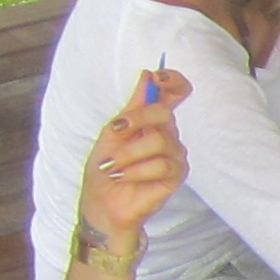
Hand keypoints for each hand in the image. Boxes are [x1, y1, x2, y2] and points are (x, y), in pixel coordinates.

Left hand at [82, 68, 190, 239]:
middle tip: (115, 131)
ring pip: (159, 141)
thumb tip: (147, 75)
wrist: (103, 204)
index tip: (157, 77)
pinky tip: (123, 177)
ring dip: (128, 154)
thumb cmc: (106, 169)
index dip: (172, 81)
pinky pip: (161, 164)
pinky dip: (135, 170)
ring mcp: (175, 155)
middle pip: (164, 113)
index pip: (175, 93)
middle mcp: (168, 135)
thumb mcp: (112, 133)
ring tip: (112, 166)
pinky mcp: (176, 175)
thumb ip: (133, 107)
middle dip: (138, 119)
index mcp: (152, 121)